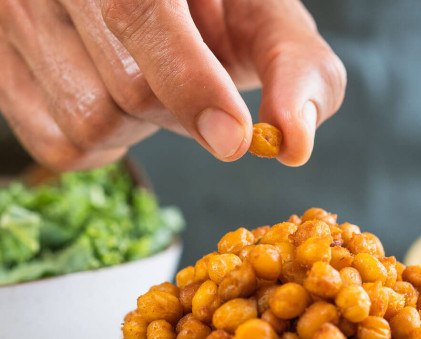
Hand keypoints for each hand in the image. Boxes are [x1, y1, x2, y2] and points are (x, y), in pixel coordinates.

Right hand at [0, 0, 345, 170]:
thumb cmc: (214, 9)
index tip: (233, 139)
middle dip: (182, 111)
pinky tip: (117, 103)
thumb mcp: (265, 20)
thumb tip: (294, 143)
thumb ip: (296, 70)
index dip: (190, 83)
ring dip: (142, 128)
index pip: (139, 8)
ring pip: (90, 122)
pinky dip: (105, 146)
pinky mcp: (0, 67)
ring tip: (150, 84)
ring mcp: (13, 16)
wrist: (151, 2)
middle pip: (128, 88)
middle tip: (198, 88)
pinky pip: (60, 147)